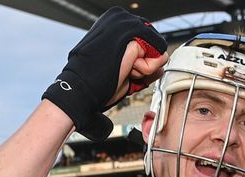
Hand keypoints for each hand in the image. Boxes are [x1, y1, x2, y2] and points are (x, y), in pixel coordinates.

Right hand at [42, 7, 167, 141]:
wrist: (82, 88)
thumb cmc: (95, 81)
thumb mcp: (122, 69)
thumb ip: (143, 63)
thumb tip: (162, 61)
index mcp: (115, 24)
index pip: (147, 43)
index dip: (140, 63)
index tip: (122, 70)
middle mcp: (122, 18)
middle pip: (155, 46)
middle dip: (144, 65)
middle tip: (122, 72)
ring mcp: (128, 23)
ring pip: (158, 51)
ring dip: (144, 68)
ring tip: (123, 70)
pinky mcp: (135, 33)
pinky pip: (159, 57)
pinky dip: (147, 70)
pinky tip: (127, 69)